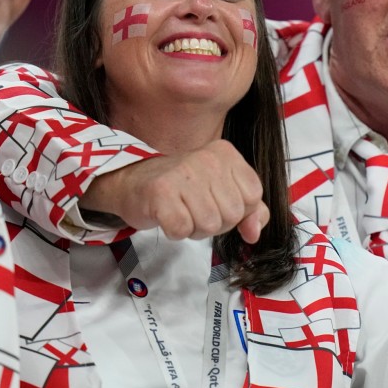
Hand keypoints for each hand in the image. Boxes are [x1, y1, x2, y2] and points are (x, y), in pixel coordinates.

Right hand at [91, 139, 269, 243]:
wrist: (132, 181)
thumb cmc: (182, 188)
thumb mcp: (222, 190)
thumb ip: (249, 210)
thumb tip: (255, 233)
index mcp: (226, 154)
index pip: (253, 196)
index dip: (237, 211)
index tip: (216, 202)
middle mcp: (207, 158)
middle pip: (232, 214)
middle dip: (215, 222)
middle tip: (194, 208)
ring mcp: (184, 174)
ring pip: (210, 225)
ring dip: (194, 228)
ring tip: (181, 211)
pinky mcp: (162, 193)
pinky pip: (183, 230)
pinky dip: (175, 232)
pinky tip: (168, 216)